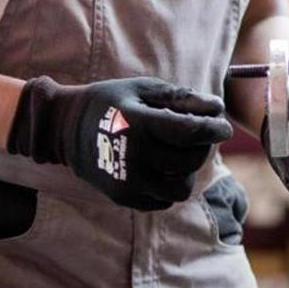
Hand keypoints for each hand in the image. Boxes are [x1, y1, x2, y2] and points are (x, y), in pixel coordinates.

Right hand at [7, 76, 232, 210]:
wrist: (64, 130)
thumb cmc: (109, 102)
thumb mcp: (141, 88)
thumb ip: (180, 98)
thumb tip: (217, 109)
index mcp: (139, 125)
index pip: (191, 132)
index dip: (214, 129)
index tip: (224, 126)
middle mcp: (135, 157)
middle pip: (191, 159)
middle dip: (201, 145)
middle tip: (195, 134)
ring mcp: (129, 182)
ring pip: (182, 186)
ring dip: (187, 169)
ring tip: (177, 153)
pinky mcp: (125, 198)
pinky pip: (164, 199)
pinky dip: (169, 184)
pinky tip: (159, 166)